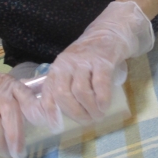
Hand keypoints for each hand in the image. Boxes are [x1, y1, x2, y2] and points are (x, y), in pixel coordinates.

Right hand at [0, 69, 48, 157]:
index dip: (43, 113)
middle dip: (16, 138)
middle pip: (10, 115)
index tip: (56, 126)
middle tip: (20, 155)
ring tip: (5, 153)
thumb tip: (47, 115)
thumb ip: (25, 99)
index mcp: (13, 86)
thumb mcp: (9, 88)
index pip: (30, 99)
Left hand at [41, 1, 153, 128]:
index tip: (56, 127)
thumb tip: (58, 113)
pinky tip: (105, 106)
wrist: (110, 30)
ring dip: (89, 109)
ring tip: (98, 115)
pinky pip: (100, 83)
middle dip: (75, 113)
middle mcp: (67, 64)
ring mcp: (85, 61)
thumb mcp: (72, 67)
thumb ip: (65, 85)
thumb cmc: (90, 55)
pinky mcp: (103, 60)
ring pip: (80, 91)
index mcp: (58, 68)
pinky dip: (102, 99)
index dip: (50, 112)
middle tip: (87, 121)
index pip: (48, 92)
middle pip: (63, 94)